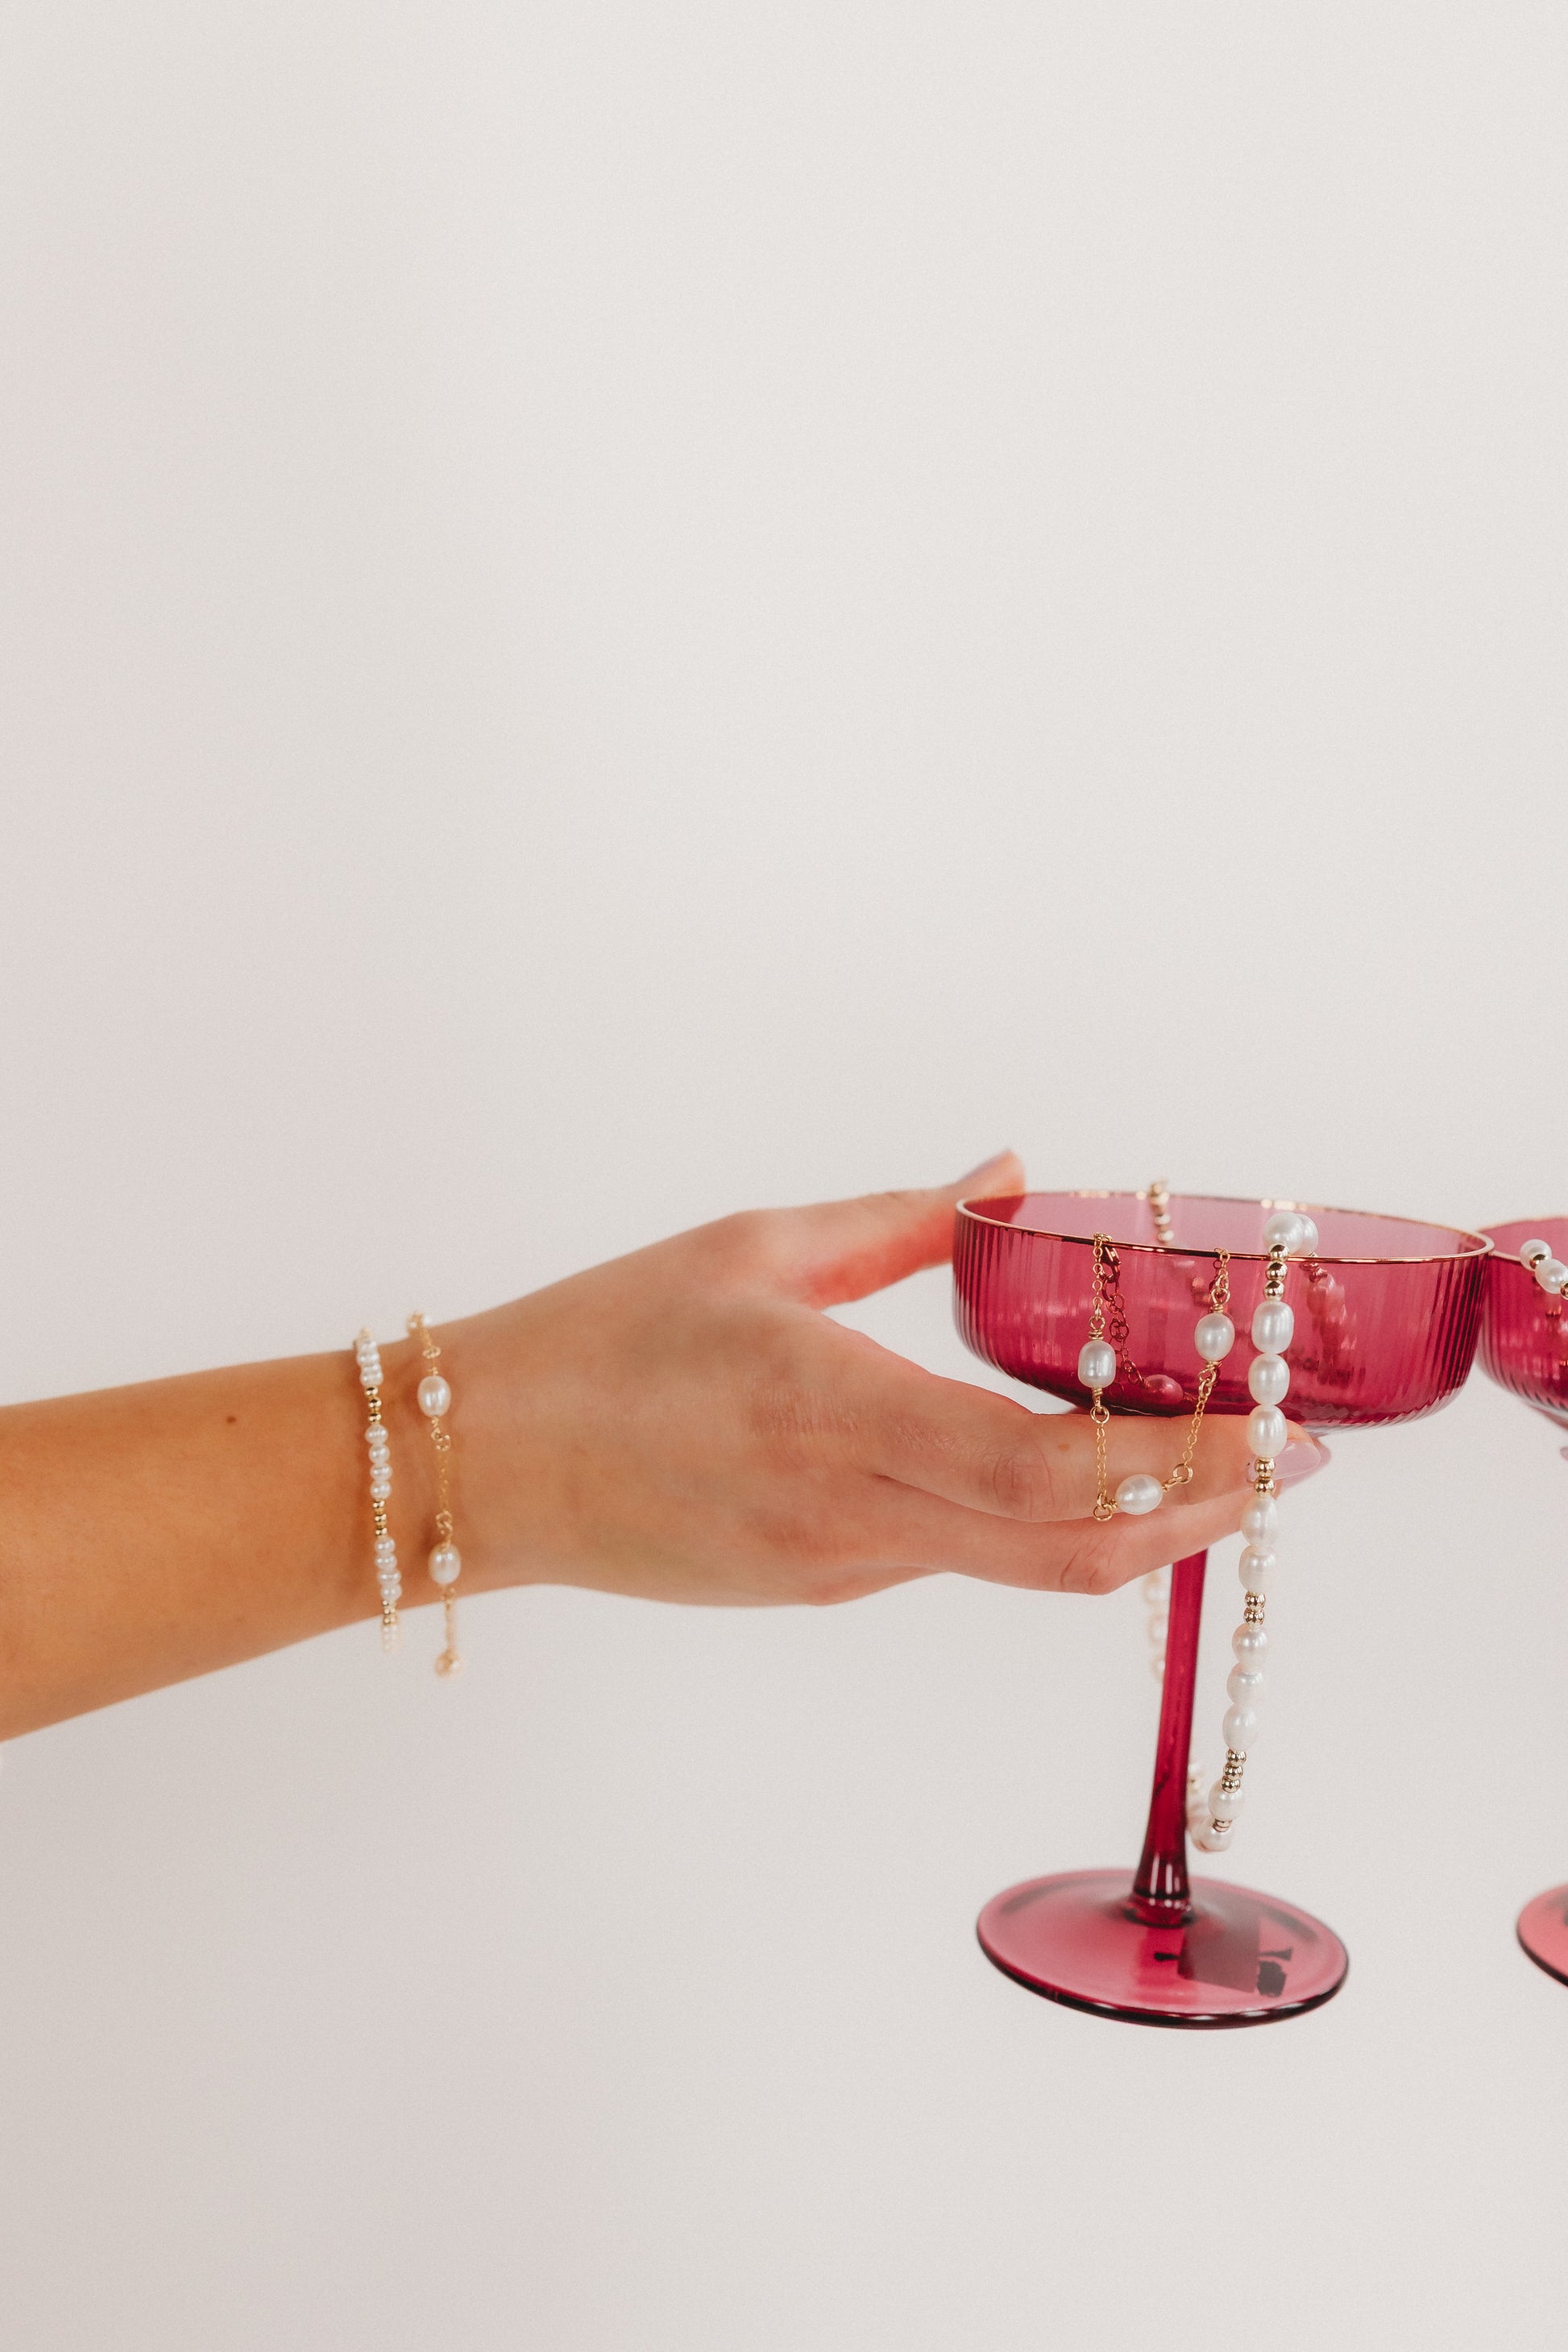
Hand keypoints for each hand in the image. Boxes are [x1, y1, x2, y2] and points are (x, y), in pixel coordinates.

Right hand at [449, 1154, 1324, 1605]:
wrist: (484, 1466)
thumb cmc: (598, 1340)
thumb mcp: (753, 1247)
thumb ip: (904, 1224)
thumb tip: (1016, 1180)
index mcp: (830, 1411)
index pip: (1049, 1473)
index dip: (1183, 1466)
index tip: (1273, 1430)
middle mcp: (847, 1515)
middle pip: (1074, 1553)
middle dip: (1202, 1513)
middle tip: (1283, 1459)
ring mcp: (836, 1570)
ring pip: (1028, 1569)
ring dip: (1134, 1522)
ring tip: (1202, 1453)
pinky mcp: (821, 1589)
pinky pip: (960, 1558)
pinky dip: (1044, 1524)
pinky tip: (1067, 1465)